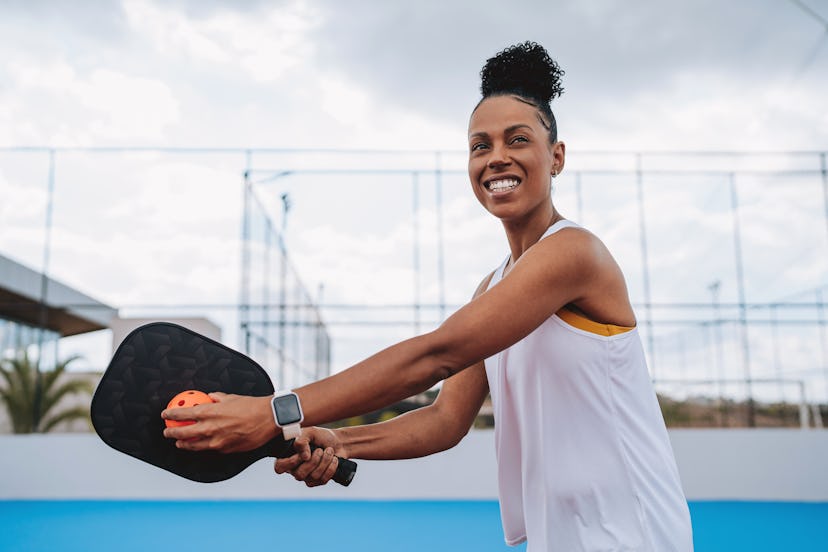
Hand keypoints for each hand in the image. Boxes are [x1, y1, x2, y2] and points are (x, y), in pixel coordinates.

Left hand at [161, 392, 275, 452]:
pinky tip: (199, 446)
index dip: (171, 414)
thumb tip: (209, 397)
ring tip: (179, 443)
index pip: (183, 414)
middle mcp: (210, 428)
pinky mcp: (225, 449)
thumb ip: (217, 398)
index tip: (165, 414)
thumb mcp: (231, 397)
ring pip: (193, 445)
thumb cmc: (251, 406)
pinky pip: (209, 449)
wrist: (268, 418)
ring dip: (184, 444)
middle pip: (183, 433)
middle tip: (167, 432)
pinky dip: (202, 447)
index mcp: (210, 412)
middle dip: (171, 433)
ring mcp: (217, 441)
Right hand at [274, 426, 344, 486]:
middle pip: (299, 474)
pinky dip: (331, 467)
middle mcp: (295, 469)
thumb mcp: (310, 432)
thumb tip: (304, 457)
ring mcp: (307, 477)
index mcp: (288, 456)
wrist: (338, 442)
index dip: (290, 463)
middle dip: (314, 461)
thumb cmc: (320, 436)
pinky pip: (323, 480)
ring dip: (325, 461)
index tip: (303, 454)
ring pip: (313, 476)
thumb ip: (302, 441)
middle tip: (320, 450)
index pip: (279, 467)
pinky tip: (334, 459)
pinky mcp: (319, 481)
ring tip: (329, 451)